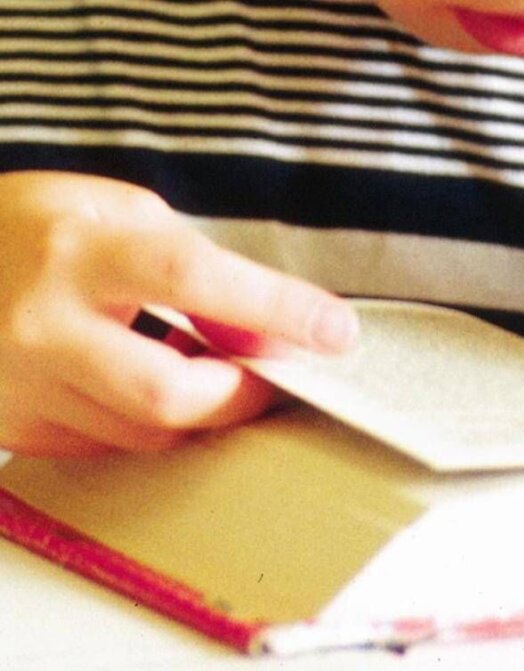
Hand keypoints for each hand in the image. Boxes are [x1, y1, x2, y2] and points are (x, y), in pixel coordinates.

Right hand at [0, 171, 357, 457]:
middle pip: (171, 393)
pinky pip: (109, 447)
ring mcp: (19, 385)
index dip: (277, 308)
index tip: (337, 332)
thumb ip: (198, 270)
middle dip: (241, 394)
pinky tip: (148, 382)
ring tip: (203, 365)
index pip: (194, 279)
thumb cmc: (28, 231)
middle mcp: (40, 324)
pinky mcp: (12, 427)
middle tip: (272, 375)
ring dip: (199, 408)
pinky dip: (150, 422)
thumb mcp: (116, 216)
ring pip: (145, 431)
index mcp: (74, 249)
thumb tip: (269, 333)